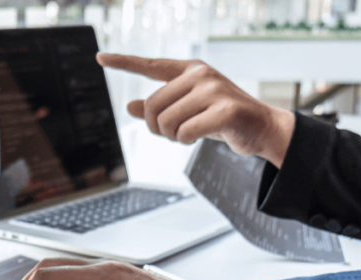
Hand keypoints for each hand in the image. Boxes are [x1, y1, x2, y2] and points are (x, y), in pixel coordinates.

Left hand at [97, 53, 294, 167]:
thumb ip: (161, 108)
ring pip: (167, 122)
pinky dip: (187, 141)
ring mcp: (214, 89)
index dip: (124, 62)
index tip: (99, 57)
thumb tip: (130, 107)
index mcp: (190, 70)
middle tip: (174, 134)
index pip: (150, 65)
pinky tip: (200, 137)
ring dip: (173, 137)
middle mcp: (200, 74)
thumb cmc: (222, 119)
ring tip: (190, 134)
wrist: (262, 128)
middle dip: (157, 128)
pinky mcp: (225, 109)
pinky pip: (186, 132)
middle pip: (152, 107)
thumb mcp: (188, 111)